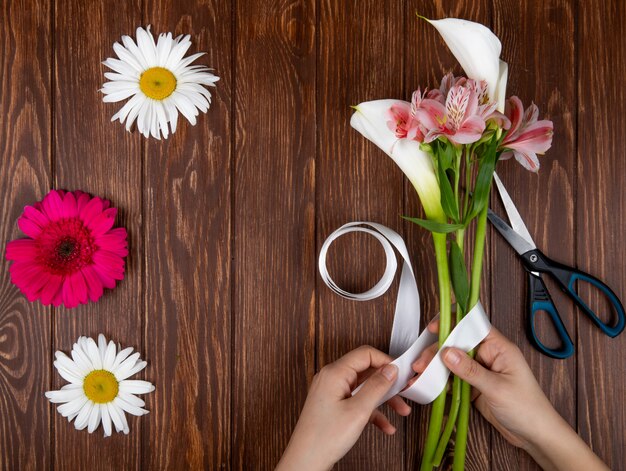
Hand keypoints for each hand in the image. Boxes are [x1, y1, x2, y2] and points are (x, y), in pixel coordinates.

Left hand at [276, 345, 410, 470]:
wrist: (305, 462)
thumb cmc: (324, 438)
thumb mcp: (358, 411)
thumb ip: (377, 387)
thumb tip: (390, 369)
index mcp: (335, 373)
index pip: (365, 354)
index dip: (386, 361)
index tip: (402, 372)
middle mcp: (331, 378)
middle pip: (366, 372)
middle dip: (387, 384)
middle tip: (404, 392)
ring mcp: (332, 392)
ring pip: (364, 388)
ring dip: (383, 400)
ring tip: (401, 411)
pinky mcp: (333, 406)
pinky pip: (356, 402)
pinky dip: (372, 411)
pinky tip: (386, 426)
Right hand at [413, 324, 607, 470]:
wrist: (536, 435)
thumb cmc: (527, 409)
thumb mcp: (497, 388)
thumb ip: (471, 370)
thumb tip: (447, 352)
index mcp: (499, 347)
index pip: (472, 326)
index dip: (452, 323)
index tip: (433, 328)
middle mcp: (488, 356)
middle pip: (457, 345)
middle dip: (437, 352)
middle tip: (421, 364)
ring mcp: (480, 371)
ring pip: (452, 362)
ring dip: (435, 367)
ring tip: (419, 374)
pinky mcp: (474, 386)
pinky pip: (453, 378)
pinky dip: (440, 381)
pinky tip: (429, 384)